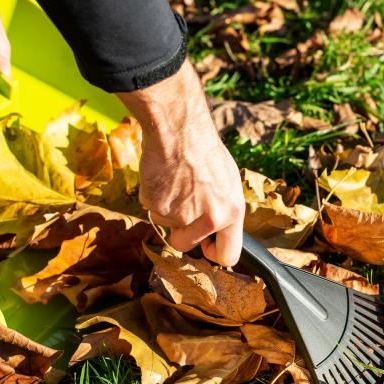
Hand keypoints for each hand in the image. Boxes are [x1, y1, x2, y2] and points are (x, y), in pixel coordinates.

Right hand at [117, 59, 244, 266]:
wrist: (179, 128)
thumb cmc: (204, 149)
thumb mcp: (227, 182)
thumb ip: (223, 210)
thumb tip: (218, 231)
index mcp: (232, 212)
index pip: (228, 255)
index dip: (213, 254)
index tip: (205, 246)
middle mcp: (210, 218)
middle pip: (186, 246)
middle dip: (180, 231)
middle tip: (181, 204)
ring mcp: (182, 215)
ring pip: (166, 226)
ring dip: (166, 209)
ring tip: (174, 182)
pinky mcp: (159, 206)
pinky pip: (152, 210)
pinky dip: (154, 197)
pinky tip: (162, 177)